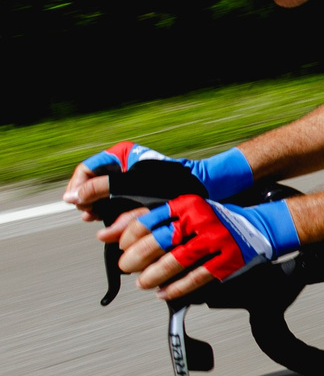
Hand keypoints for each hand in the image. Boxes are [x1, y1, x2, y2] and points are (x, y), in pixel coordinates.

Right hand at [66, 141, 252, 210]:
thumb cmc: (169, 185)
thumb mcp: (130, 187)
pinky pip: (116, 200)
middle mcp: (123, 164)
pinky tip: (108, 221)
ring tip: (95, 219)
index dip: (79, 187)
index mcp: (121, 155)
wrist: (201, 188)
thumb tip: (71, 198)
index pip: (87, 169)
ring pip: (103, 194)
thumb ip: (99, 190)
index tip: (78, 205)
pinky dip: (110, 210)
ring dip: (97, 207)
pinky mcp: (138, 191)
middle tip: (88, 215)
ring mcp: (130, 179)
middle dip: (87, 199)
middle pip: (92, 182)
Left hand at [118, 194, 299, 299]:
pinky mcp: (227, 259)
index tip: (122, 248)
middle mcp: (202, 219)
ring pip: (176, 261)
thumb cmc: (215, 221)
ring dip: (154, 275)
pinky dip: (177, 288)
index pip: (149, 220)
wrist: (258, 227)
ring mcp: (216, 240)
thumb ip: (149, 221)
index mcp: (188, 204)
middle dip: (136, 258)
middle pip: (160, 240)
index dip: (129, 237)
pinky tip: (164, 293)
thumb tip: (107, 234)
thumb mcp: (185, 212)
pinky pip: (197, 276)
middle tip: (127, 267)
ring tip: (143, 282)